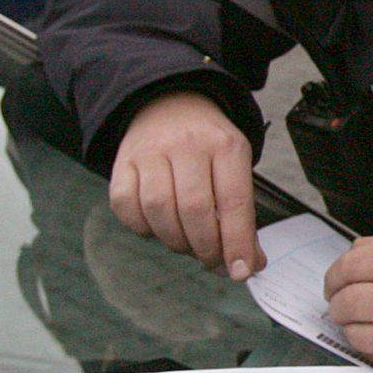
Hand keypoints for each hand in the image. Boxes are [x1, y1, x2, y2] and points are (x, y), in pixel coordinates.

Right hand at [110, 90, 263, 279]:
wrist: (170, 101)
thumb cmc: (208, 143)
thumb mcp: (236, 165)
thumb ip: (243, 216)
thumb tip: (249, 264)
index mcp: (225, 146)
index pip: (234, 202)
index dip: (237, 242)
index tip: (241, 270)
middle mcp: (187, 145)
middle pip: (194, 210)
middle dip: (205, 247)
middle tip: (212, 259)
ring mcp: (151, 152)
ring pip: (158, 210)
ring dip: (174, 240)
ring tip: (186, 243)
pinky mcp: (123, 161)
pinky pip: (126, 206)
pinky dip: (142, 227)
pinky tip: (157, 226)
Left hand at [326, 240, 372, 372]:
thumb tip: (350, 257)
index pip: (357, 263)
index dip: (335, 274)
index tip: (334, 283)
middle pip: (351, 298)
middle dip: (338, 304)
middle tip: (341, 306)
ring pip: (357, 330)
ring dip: (351, 328)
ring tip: (363, 325)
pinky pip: (372, 355)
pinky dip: (369, 349)